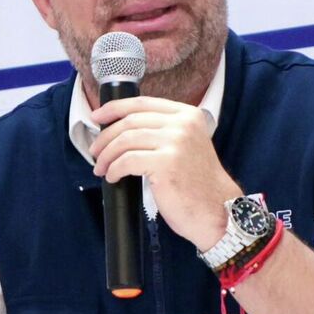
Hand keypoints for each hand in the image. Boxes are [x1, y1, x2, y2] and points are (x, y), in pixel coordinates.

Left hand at [89, 95, 239, 248]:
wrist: (218, 210)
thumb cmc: (198, 184)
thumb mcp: (187, 145)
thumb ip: (164, 131)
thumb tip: (122, 130)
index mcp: (188, 115)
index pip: (143, 103)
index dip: (115, 108)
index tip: (97, 117)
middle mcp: (183, 124)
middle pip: (130, 121)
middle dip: (106, 137)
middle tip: (95, 151)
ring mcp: (175, 142)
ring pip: (125, 140)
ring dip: (107, 155)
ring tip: (102, 168)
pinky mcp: (165, 163)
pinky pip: (127, 161)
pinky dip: (114, 169)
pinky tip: (113, 177)